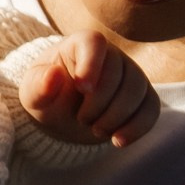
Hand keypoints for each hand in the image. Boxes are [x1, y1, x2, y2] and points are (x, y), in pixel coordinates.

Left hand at [18, 30, 160, 148]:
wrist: (62, 115)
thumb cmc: (47, 97)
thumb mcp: (33, 94)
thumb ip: (39, 85)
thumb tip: (53, 75)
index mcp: (81, 45)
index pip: (94, 43)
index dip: (91, 65)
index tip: (82, 89)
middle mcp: (111, 55)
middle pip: (119, 72)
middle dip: (100, 102)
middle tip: (82, 120)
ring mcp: (131, 74)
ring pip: (137, 90)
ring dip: (116, 117)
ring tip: (96, 130)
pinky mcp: (142, 96)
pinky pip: (151, 108)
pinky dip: (137, 127)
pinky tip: (119, 141)